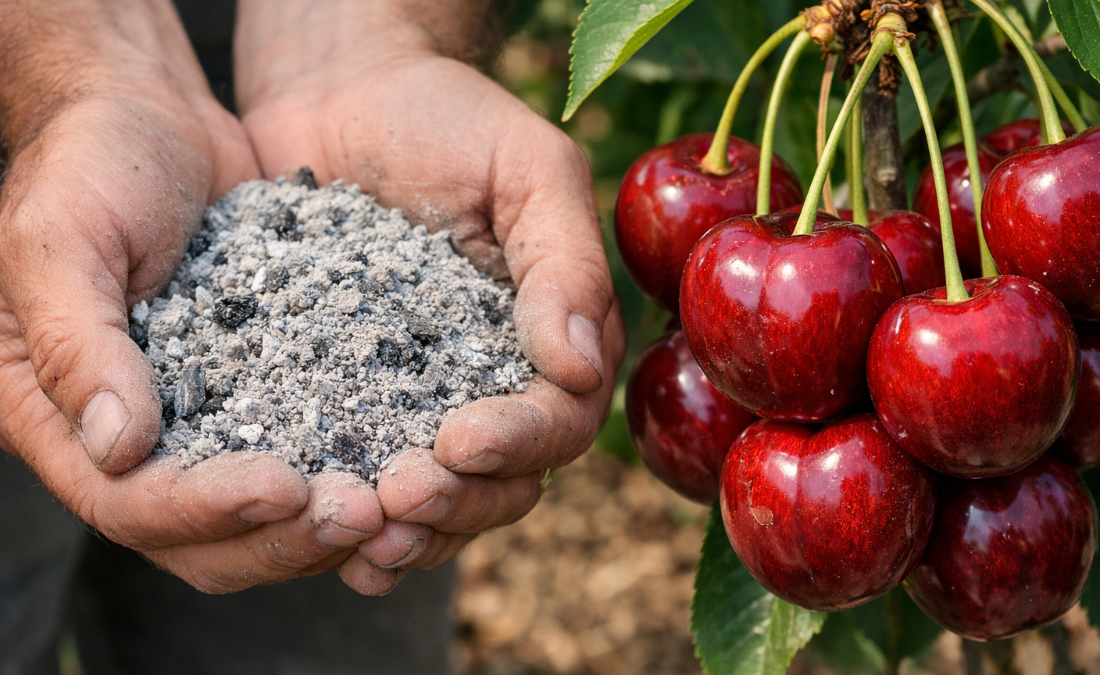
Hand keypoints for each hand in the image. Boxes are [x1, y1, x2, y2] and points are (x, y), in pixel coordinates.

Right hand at [0, 0, 384, 592]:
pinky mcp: (262, 398)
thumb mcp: (61, 238)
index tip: (283, 488)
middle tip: (367, 513)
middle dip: (284, 538)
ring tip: (397, 500)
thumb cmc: (89, 163)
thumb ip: (79, 343)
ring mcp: (201, 427)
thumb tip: (119, 450)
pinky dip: (350, 471)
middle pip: (204, 542)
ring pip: (263, 520)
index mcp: (59, 420)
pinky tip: (410, 460)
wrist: (150, 119)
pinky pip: (306, 455)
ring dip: (326, 524)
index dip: (205, 510)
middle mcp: (130, 445)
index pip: (130, 505)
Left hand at [236, 1, 624, 593]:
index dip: (519, 442)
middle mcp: (498, 382)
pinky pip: (366, 477)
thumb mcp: (525, 167)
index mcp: (554, 336)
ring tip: (364, 540)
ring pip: (444, 500)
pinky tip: (325, 542)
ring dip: (412, 532)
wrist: (339, 94)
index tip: (459, 442)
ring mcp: (425, 400)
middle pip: (506, 480)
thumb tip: (582, 368)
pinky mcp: (354, 402)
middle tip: (397, 499)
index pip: (560, 417)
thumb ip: (562, 262)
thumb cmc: (445, 116)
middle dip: (458, 501)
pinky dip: (357, 524)